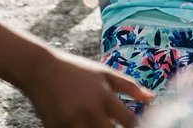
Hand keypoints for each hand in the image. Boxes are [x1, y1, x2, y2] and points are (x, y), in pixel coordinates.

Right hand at [21, 48, 150, 126]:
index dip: (135, 127)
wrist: (40, 71)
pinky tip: (85, 124)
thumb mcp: (104, 73)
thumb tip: (151, 98)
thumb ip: (129, 86)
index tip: (135, 125)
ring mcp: (72, 123)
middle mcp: (89, 112)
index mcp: (104, 97)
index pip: (129, 122)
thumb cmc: (76, 71)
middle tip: (114, 123)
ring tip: (99, 123)